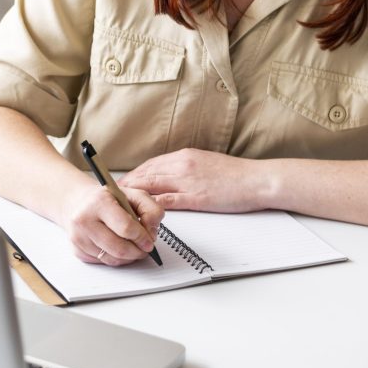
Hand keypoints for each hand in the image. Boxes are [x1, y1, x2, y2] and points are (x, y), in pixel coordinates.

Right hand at [60, 183, 164, 266]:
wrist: (79, 202)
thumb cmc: (107, 198)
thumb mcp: (133, 194)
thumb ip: (150, 209)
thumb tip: (152, 232)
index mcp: (99, 201)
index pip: (126, 228)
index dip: (142, 237)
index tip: (149, 241)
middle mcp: (84, 219)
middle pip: (119, 248)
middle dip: (137, 252)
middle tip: (145, 249)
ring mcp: (78, 237)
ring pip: (111, 259)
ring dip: (128, 258)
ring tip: (134, 248)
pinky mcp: (77, 250)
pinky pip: (102, 263)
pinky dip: (115, 259)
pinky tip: (118, 248)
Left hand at [119, 148, 267, 212]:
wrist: (257, 180)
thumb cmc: (235, 175)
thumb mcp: (206, 163)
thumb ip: (187, 167)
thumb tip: (172, 175)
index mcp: (184, 156)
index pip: (151, 164)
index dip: (134, 173)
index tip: (122, 181)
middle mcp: (182, 165)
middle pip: (145, 173)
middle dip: (127, 183)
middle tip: (110, 192)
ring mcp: (187, 180)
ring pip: (151, 185)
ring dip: (132, 194)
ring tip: (118, 203)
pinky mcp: (195, 197)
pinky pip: (166, 200)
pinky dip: (150, 206)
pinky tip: (140, 212)